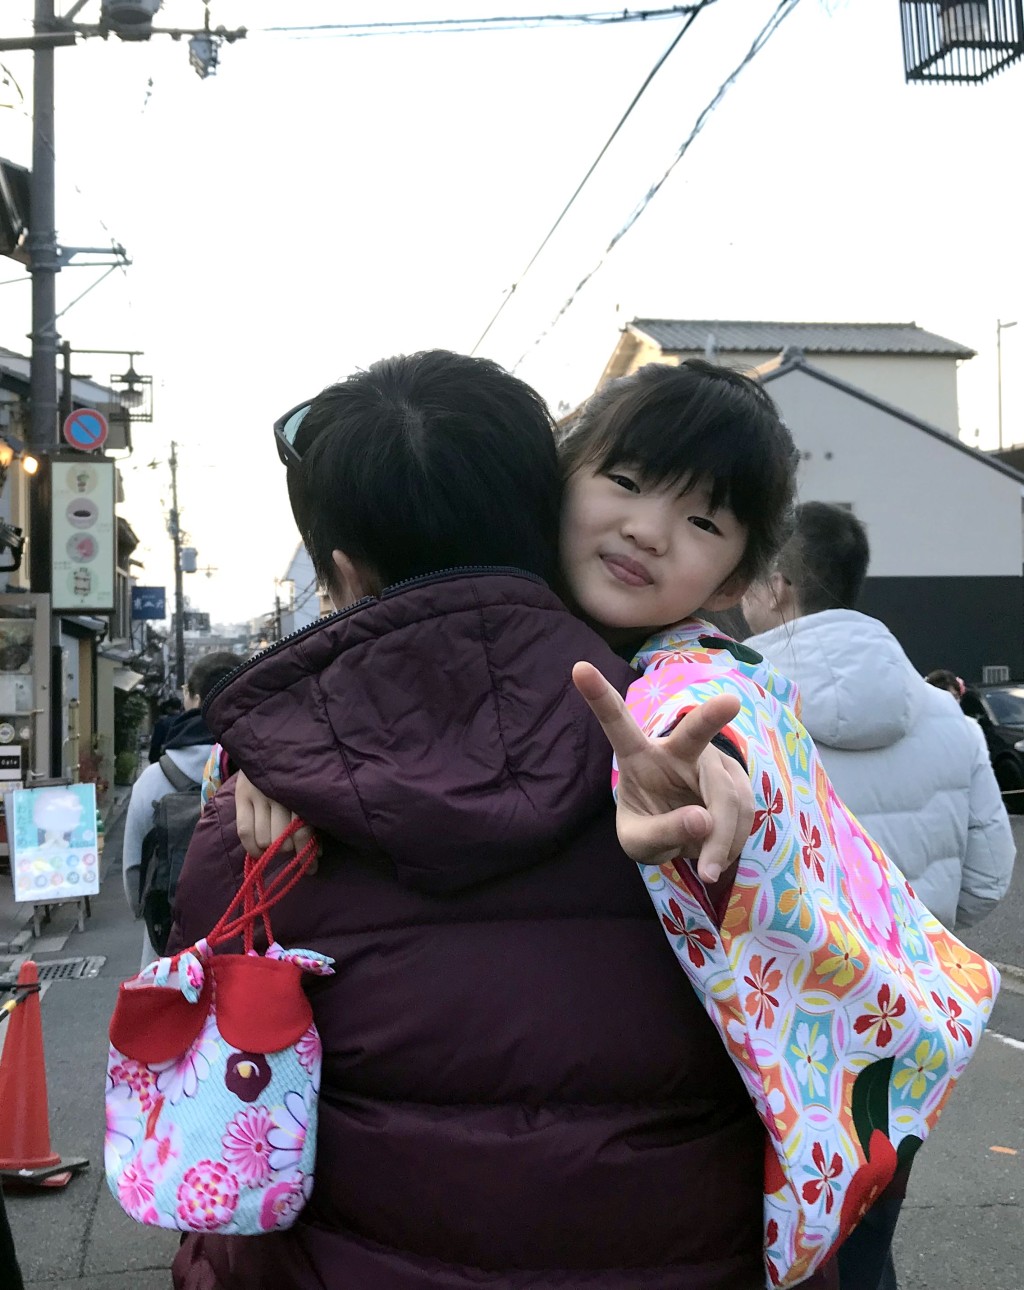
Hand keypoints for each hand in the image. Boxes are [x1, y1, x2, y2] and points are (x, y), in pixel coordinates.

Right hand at [235, 770, 315, 863]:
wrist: (271, 743)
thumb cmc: (296, 771)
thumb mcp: (308, 789)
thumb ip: (311, 816)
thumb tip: (316, 853)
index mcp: (301, 791)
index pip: (303, 831)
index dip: (308, 853)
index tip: (313, 866)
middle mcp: (279, 793)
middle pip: (283, 838)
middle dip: (292, 851)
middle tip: (296, 853)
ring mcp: (258, 794)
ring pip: (265, 839)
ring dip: (272, 850)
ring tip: (278, 848)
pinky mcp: (241, 796)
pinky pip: (244, 832)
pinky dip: (252, 848)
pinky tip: (259, 852)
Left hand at [572, 661, 752, 882]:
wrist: (682, 837)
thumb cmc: (650, 829)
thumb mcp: (639, 843)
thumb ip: (663, 832)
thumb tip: (705, 821)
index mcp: (637, 755)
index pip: (617, 723)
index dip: (599, 696)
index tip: (578, 668)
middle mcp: (676, 748)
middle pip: (695, 733)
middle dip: (711, 716)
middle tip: (730, 703)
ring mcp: (710, 759)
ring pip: (727, 794)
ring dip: (722, 837)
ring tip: (707, 868)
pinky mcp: (737, 776)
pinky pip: (744, 807)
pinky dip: (733, 839)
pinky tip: (718, 854)